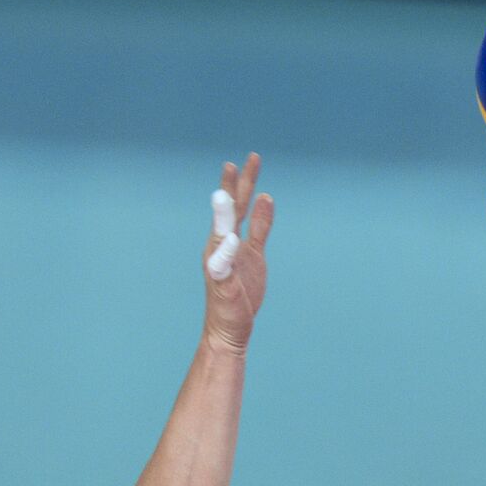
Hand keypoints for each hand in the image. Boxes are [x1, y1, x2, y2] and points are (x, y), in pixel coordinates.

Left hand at [202, 153, 273, 353]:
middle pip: (236, 205)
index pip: (225, 214)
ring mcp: (240, 249)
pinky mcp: (252, 258)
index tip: (231, 168)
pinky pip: (259, 231)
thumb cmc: (224, 309)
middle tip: (249, 158)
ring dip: (250, 190)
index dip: (228, 191)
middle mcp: (226, 242)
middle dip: (241, 181)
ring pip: (246, 213)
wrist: (231, 327)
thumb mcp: (223, 284)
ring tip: (253, 167)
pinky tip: (268, 200)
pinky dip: (264, 215)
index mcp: (217, 246)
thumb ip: (224, 260)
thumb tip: (229, 237)